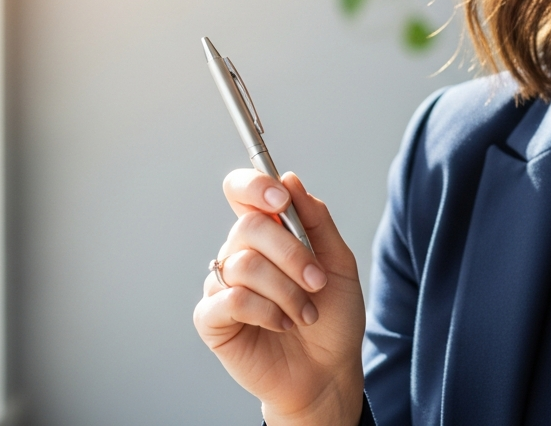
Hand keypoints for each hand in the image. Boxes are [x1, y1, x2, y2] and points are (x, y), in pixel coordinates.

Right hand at [194, 171, 364, 425]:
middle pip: (247, 226)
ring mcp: (223, 285)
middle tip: (316, 280)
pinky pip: (230, 299)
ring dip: (286, 290)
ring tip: (306, 313)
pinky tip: (283, 324)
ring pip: (244, 264)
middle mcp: (241, 254)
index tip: (280, 200)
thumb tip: (290, 180)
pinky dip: (266, 311)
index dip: (253, 186)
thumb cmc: (333, 317)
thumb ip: (316, 220)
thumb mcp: (339, 262)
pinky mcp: (212, 319)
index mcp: (269, 233)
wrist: (328, 370)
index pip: (242, 192)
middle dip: (291, 253)